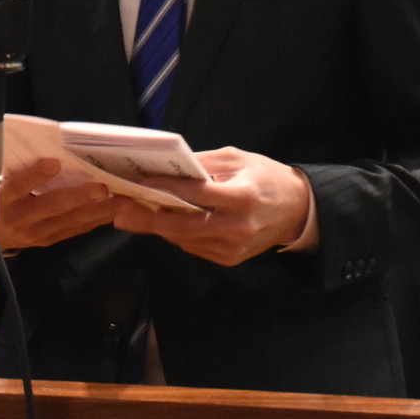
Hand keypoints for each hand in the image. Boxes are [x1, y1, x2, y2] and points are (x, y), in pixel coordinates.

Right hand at [0, 158, 118, 250]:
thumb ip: (13, 166)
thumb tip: (45, 145)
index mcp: (2, 200)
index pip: (18, 186)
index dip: (35, 175)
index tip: (54, 162)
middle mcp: (20, 219)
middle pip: (52, 206)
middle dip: (80, 197)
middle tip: (103, 188)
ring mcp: (36, 234)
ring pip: (70, 221)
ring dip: (98, 210)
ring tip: (121, 200)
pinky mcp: (48, 240)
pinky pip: (75, 229)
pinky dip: (95, 219)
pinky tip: (113, 210)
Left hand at [111, 147, 310, 266]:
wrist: (296, 211)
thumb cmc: (266, 178)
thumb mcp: (238, 159)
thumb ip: (204, 163)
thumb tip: (169, 165)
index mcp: (242, 197)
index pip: (198, 194)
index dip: (169, 188)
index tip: (143, 183)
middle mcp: (237, 227)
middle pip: (185, 225)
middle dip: (150, 219)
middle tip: (123, 211)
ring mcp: (233, 248)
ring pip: (186, 239)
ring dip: (160, 227)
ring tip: (134, 215)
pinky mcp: (230, 259)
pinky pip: (195, 247)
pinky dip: (178, 235)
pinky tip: (163, 223)